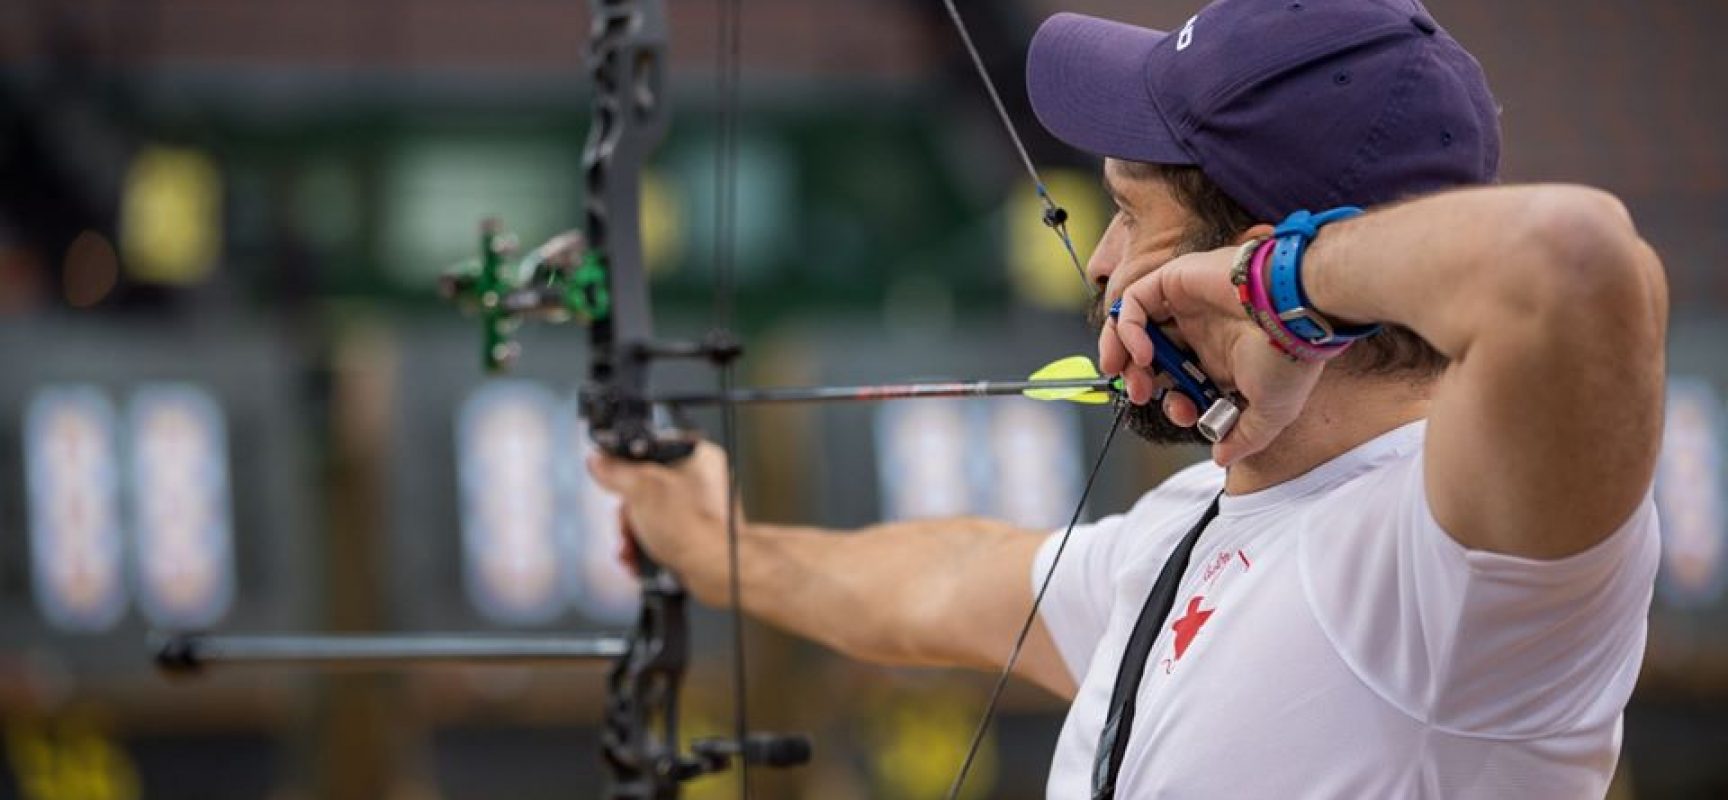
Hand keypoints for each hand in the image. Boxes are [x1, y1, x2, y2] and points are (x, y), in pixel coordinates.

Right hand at [587, 440, 736, 602]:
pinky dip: (645, 550)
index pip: (651, 451)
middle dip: (627, 513)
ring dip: (632, 535)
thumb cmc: (692, 526)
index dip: (627, 467)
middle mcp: (702, 482)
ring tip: (631, 547)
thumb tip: (599, 462)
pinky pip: (661, 538)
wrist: (715, 569)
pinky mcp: (695, 538)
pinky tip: (638, 560)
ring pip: (650, 516)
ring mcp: (699, 513)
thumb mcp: (640, 488)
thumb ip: (615, 471)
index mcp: (697, 456)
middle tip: (627, 523)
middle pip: (645, 488)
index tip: (614, 480)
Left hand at [1098, 245, 1324, 465]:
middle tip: (1140, 395)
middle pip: (1152, 355)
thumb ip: (1244, 436)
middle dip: (1139, 379)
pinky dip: (1128, 328)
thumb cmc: (1290, 357)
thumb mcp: (1271, 412)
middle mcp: (1201, 330)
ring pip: (1134, 325)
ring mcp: (1187, 304)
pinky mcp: (1176, 280)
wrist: (1296, 314)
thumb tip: (1222, 457)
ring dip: (1121, 353)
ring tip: (1122, 374)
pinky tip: (1142, 353)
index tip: (1181, 413)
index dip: (1173, 401)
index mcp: (1221, 358)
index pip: (1180, 380)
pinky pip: (1134, 302)